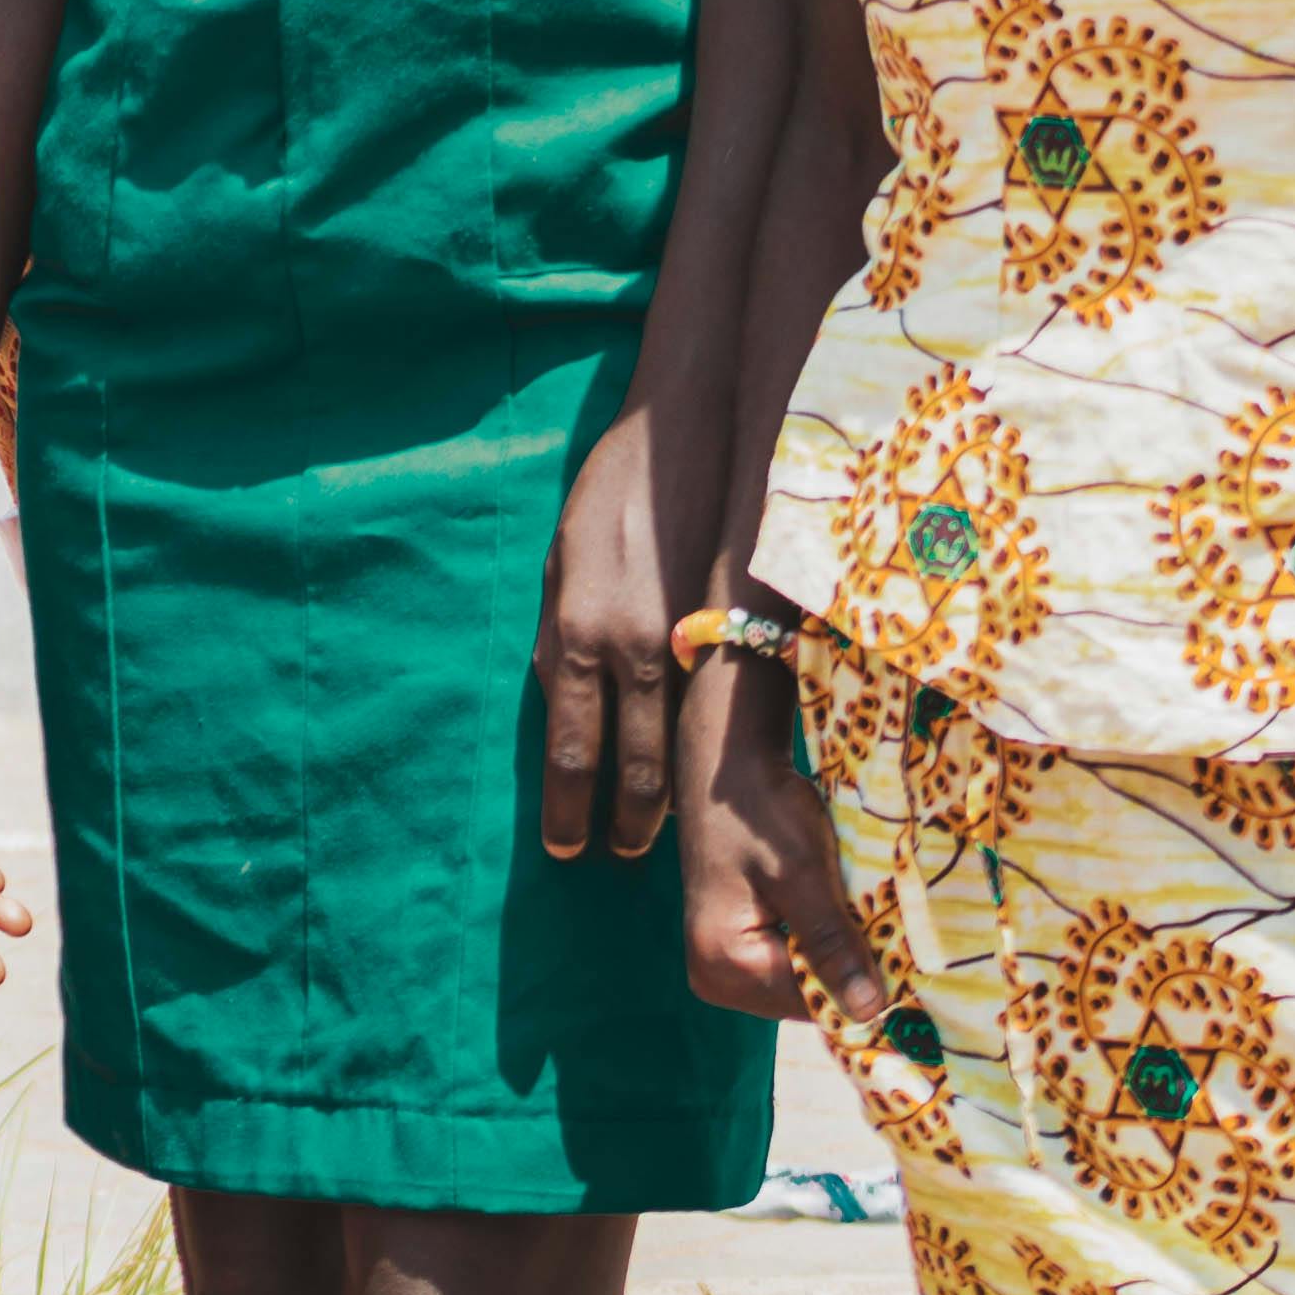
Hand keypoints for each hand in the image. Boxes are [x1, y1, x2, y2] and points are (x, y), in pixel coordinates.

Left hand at [537, 402, 684, 862]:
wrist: (686, 437)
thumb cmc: (610, 494)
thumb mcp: (559, 565)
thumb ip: (557, 639)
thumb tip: (559, 704)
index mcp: (576, 635)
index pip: (570, 749)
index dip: (567, 807)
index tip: (565, 848)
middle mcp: (629, 651)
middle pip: (630, 767)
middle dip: (622, 822)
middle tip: (618, 857)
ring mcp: (689, 645)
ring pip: (681, 751)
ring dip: (667, 804)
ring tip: (658, 838)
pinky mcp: (737, 632)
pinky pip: (720, 712)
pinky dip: (712, 755)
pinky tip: (713, 783)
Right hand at [674, 659, 882, 1025]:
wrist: (729, 765)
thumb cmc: (762, 810)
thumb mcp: (803, 873)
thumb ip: (831, 944)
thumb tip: (870, 1013)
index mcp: (724, 964)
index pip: (813, 1003)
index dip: (866, 987)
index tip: (912, 962)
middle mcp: (715, 976)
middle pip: (806, 997)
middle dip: (853, 970)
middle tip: (892, 931)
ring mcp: (722, 963)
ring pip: (804, 980)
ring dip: (842, 955)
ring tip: (868, 917)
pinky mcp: (736, 943)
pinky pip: (793, 960)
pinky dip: (825, 943)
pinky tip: (843, 914)